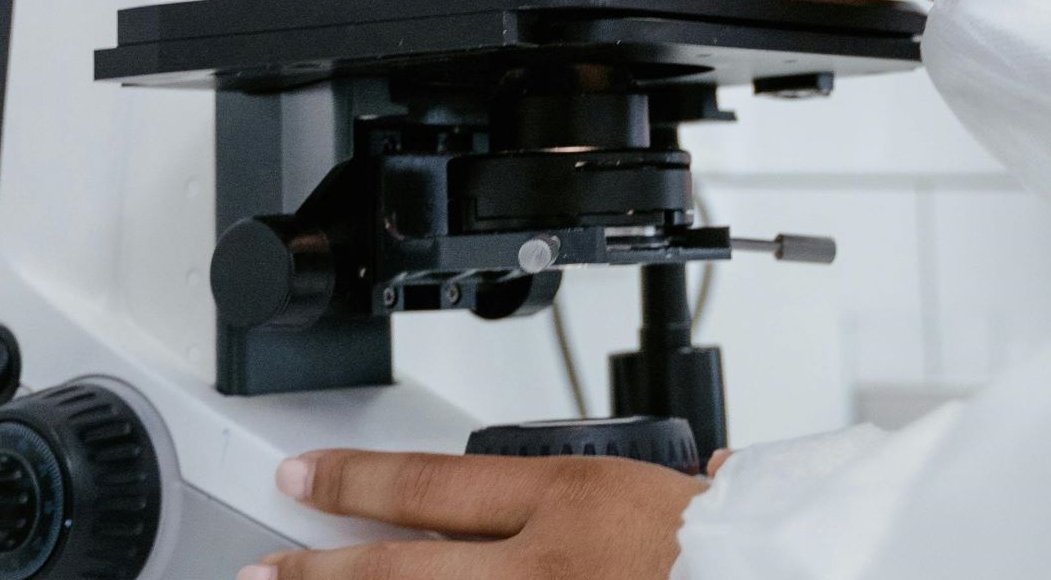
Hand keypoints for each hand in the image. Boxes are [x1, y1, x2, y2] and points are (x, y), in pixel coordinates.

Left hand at [246, 447, 702, 578]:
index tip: (299, 481)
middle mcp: (547, 573)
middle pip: (401, 574)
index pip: (433, 487)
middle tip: (257, 575)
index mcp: (572, 504)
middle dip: (319, 577)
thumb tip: (466, 515)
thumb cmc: (729, 549)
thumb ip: (556, 500)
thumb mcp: (640, 489)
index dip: (353, 483)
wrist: (793, 574)